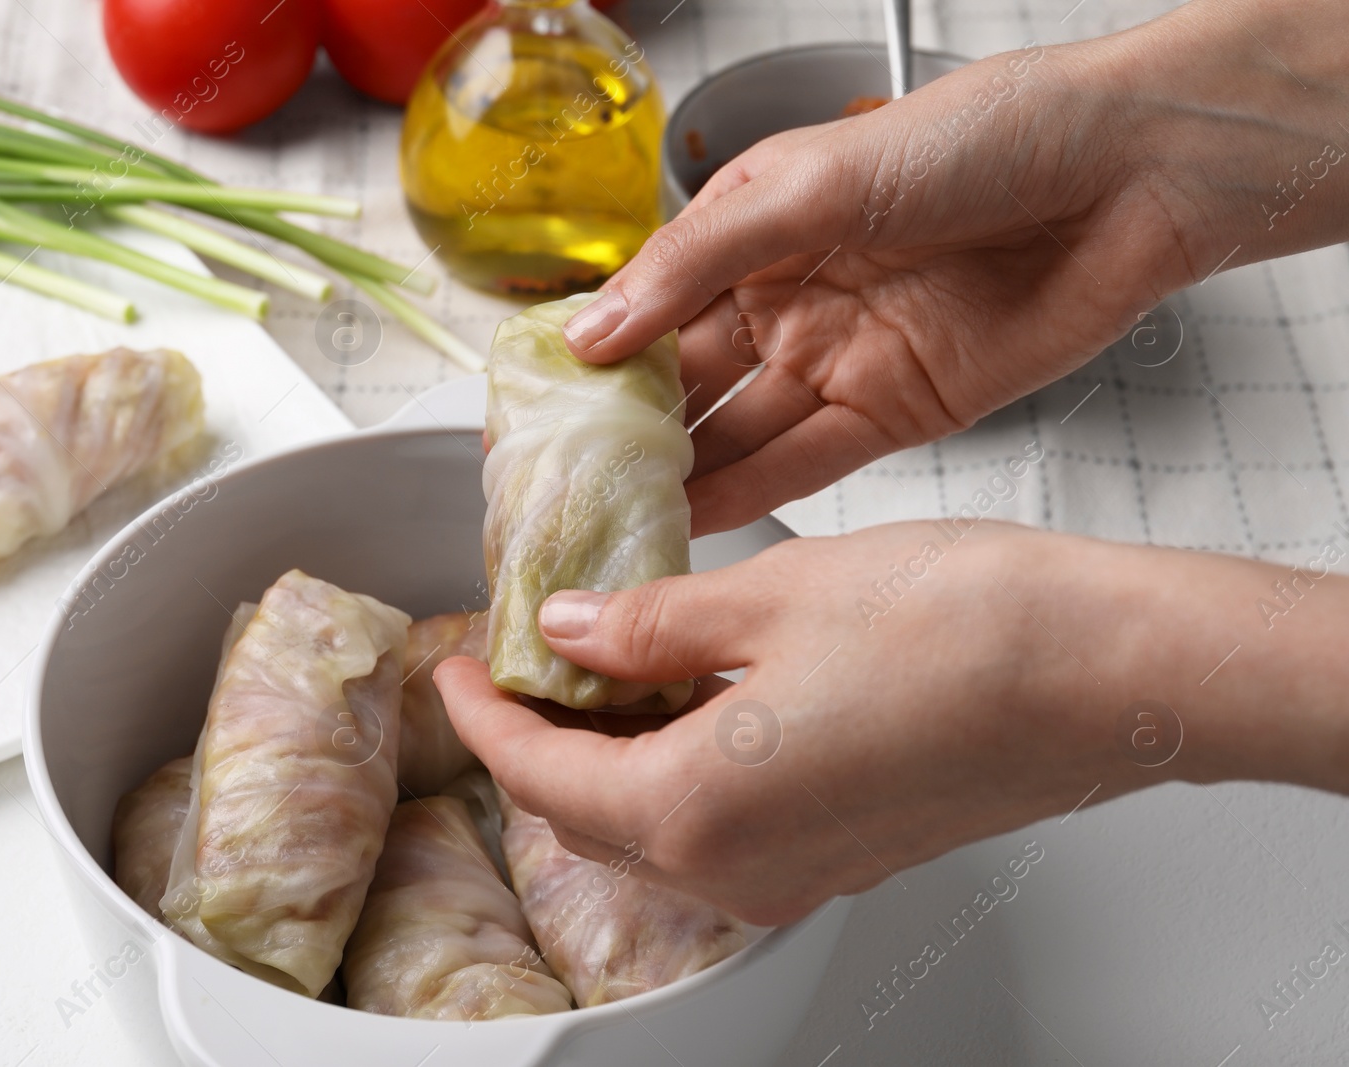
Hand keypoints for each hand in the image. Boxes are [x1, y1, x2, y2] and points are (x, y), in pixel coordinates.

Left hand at [435, 524, 1348, 922]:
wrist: (1110, 674)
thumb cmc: (962, 629)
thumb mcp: (770, 596)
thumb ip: (650, 625)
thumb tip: (570, 632)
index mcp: (696, 810)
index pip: (539, 774)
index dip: (481, 713)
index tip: (453, 663)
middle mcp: (738, 868)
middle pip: (586, 815)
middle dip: (537, 739)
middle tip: (520, 658)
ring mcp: (797, 872)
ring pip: (652, 827)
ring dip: (608, 754)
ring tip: (599, 663)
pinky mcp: (844, 854)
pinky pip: (719, 828)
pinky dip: (675, 769)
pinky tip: (687, 694)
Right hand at [562, 0, 1348, 534]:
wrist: (1126, 177)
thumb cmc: (984, 137)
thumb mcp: (813, 183)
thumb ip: (697, 264)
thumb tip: (594, 331)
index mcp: (755, 229)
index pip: (648, 306)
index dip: (590, 360)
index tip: (533, 414)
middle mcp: (787, 297)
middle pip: (684, 380)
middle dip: (624, 434)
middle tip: (562, 491)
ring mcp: (836, 358)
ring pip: (736, 430)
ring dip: (678, 477)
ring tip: (609, 524)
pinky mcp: (892, 412)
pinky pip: (803, 462)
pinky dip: (749, 495)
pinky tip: (693, 523)